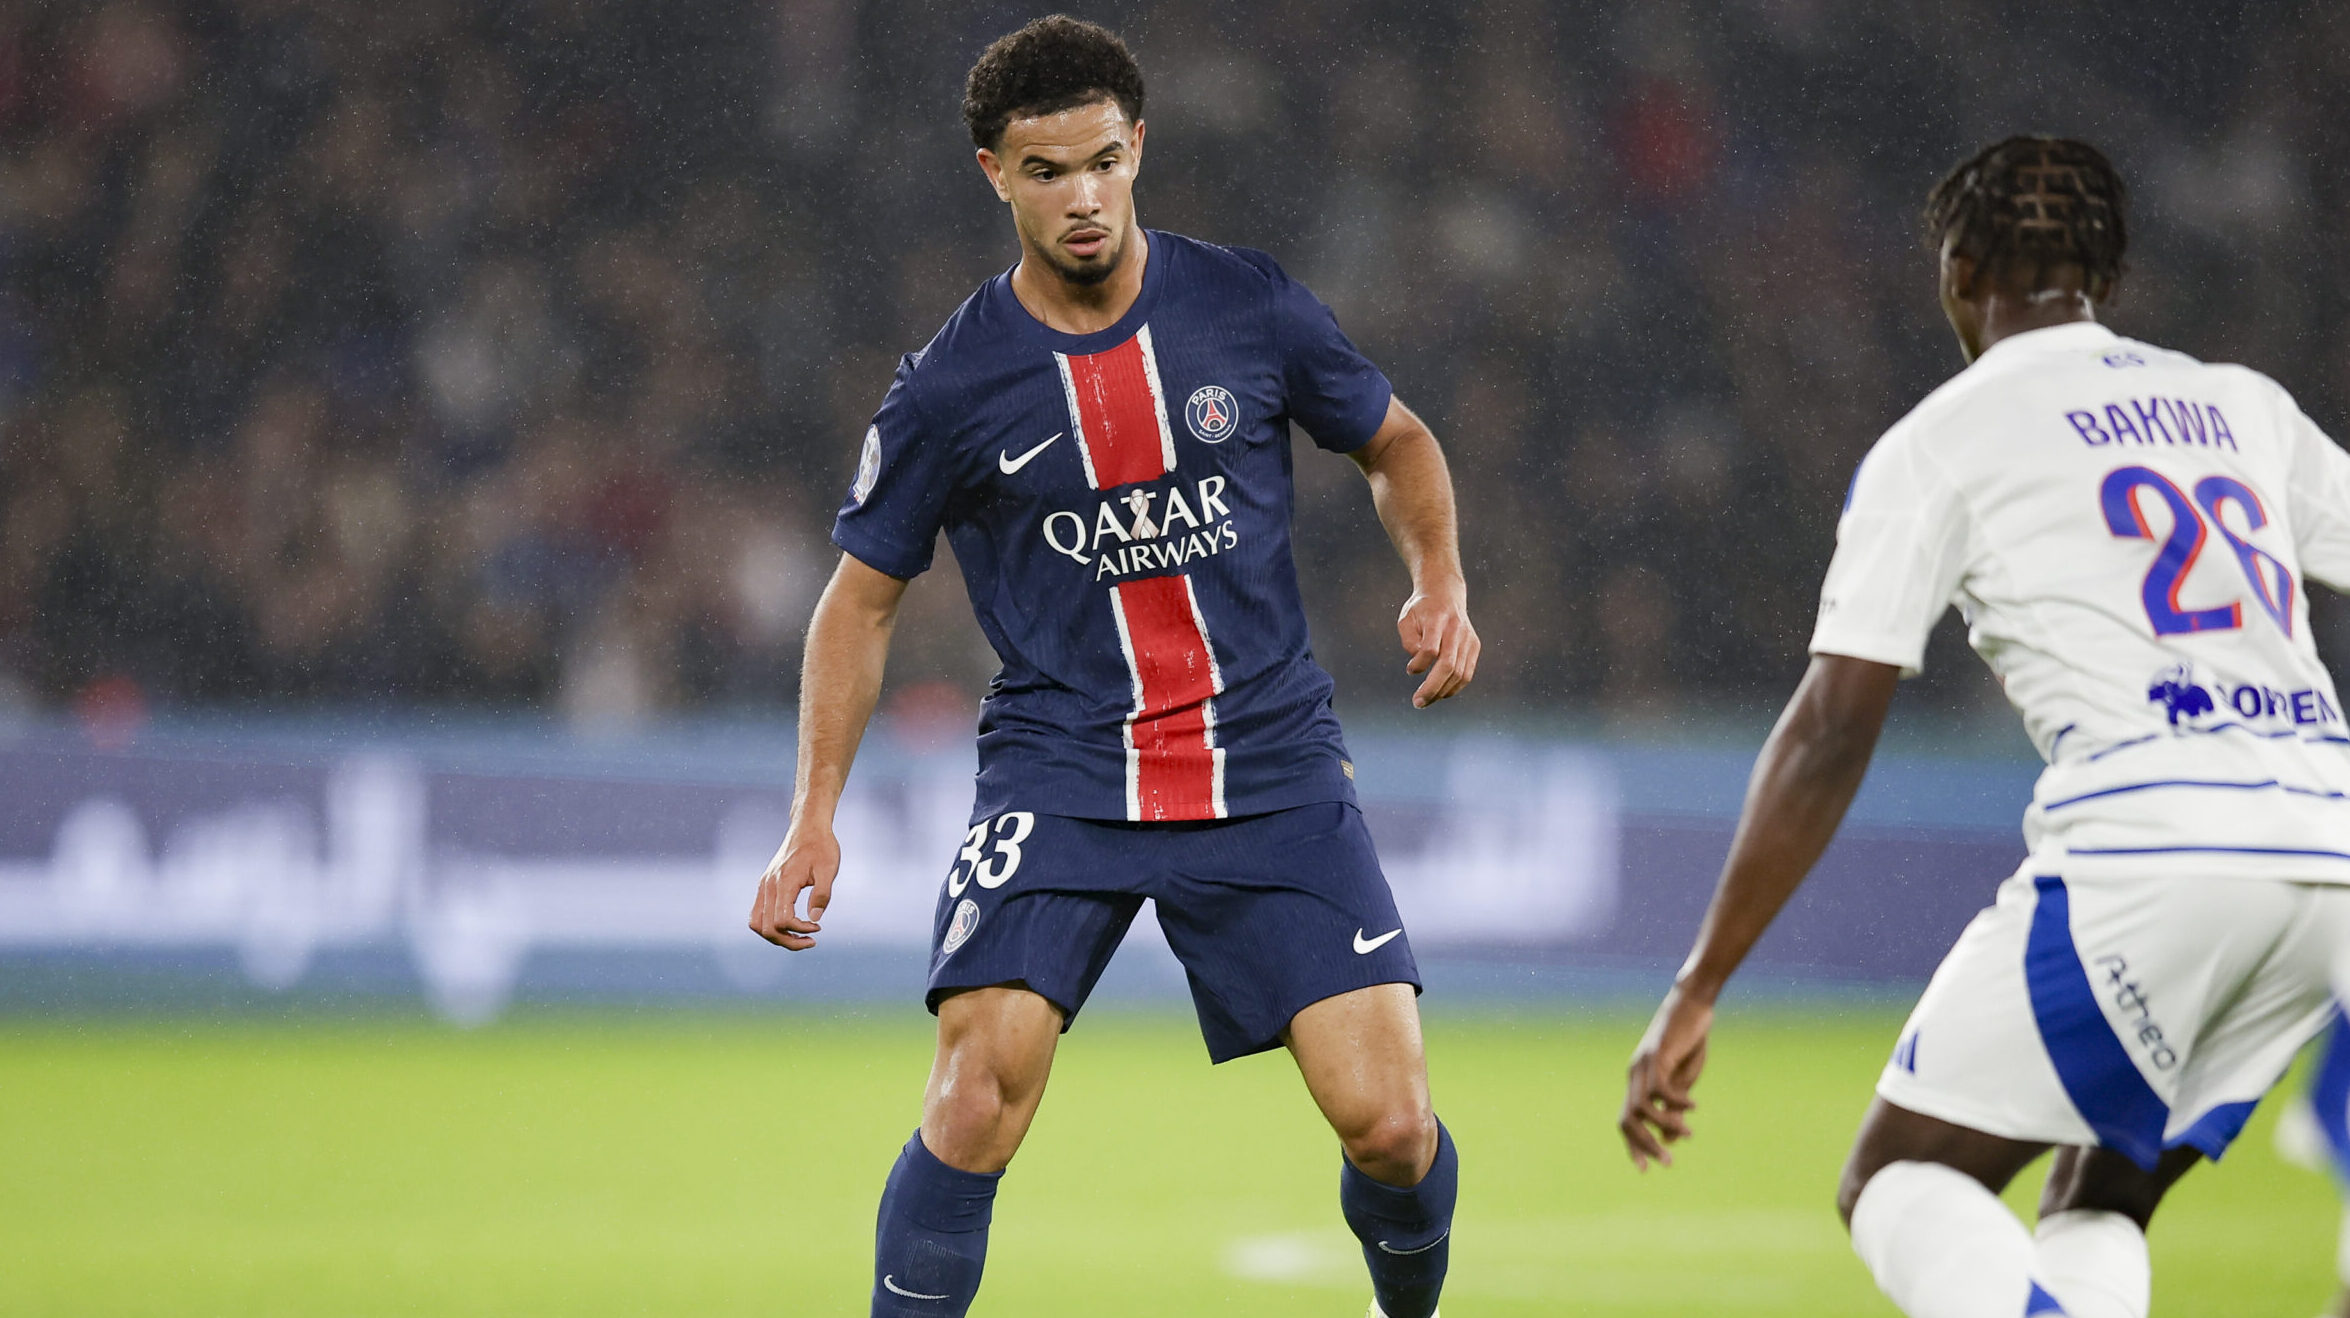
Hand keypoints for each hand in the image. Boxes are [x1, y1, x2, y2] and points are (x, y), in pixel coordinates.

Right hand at [748, 823, 840, 949]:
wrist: (808, 827)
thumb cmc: (821, 846)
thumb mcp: (829, 869)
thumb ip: (822, 894)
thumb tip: (815, 919)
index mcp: (784, 882)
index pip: (782, 920)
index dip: (800, 930)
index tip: (818, 927)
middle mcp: (768, 886)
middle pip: (767, 928)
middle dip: (788, 941)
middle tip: (811, 941)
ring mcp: (764, 886)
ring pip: (757, 924)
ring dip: (777, 937)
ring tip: (798, 937)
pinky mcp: (764, 885)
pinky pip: (757, 914)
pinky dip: (770, 925)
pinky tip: (790, 925)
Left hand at [1398, 580, 1478, 708]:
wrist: (1446, 593)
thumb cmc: (1421, 609)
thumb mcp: (1406, 618)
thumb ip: (1408, 640)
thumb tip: (1418, 665)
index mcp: (1438, 619)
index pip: (1431, 649)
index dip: (1419, 664)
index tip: (1410, 670)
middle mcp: (1456, 629)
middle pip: (1448, 665)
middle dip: (1432, 688)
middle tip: (1418, 703)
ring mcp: (1468, 638)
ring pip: (1459, 673)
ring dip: (1442, 691)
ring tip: (1426, 700)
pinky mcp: (1474, 645)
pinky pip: (1467, 673)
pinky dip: (1454, 687)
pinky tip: (1441, 694)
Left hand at [1620, 983, 1714, 1169]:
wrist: (1692, 1004)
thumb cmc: (1689, 1042)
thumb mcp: (1683, 1081)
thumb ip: (1673, 1109)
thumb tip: (1668, 1141)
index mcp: (1638, 1083)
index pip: (1625, 1122)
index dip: (1632, 1146)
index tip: (1644, 1170)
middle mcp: (1634, 1075)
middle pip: (1627, 1120)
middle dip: (1645, 1145)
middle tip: (1667, 1164)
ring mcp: (1643, 1065)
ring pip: (1642, 1107)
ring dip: (1664, 1125)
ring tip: (1688, 1133)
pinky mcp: (1657, 1055)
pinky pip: (1661, 1088)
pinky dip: (1676, 1102)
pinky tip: (1694, 1106)